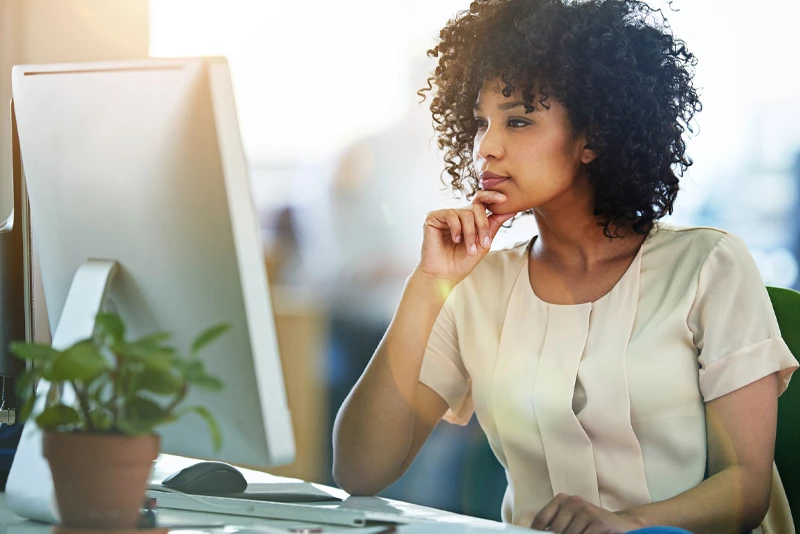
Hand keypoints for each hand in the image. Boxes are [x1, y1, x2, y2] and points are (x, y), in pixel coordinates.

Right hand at [416, 190, 514, 284]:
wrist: (443, 276)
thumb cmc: (461, 262)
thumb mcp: (483, 243)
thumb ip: (494, 225)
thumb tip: (511, 210)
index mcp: (468, 219)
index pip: (481, 201)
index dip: (492, 196)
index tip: (505, 199)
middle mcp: (457, 214)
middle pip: (477, 207)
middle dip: (483, 226)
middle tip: (484, 244)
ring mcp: (444, 215)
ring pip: (466, 213)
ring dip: (471, 233)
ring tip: (470, 249)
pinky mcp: (433, 217)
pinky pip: (451, 215)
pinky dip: (457, 229)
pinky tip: (455, 240)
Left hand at [531, 494, 646, 533]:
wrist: (622, 525)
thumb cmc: (592, 525)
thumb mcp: (572, 521)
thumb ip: (556, 524)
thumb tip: (538, 533)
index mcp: (562, 500)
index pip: (542, 519)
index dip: (538, 532)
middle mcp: (573, 502)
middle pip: (555, 530)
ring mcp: (587, 511)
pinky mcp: (599, 522)